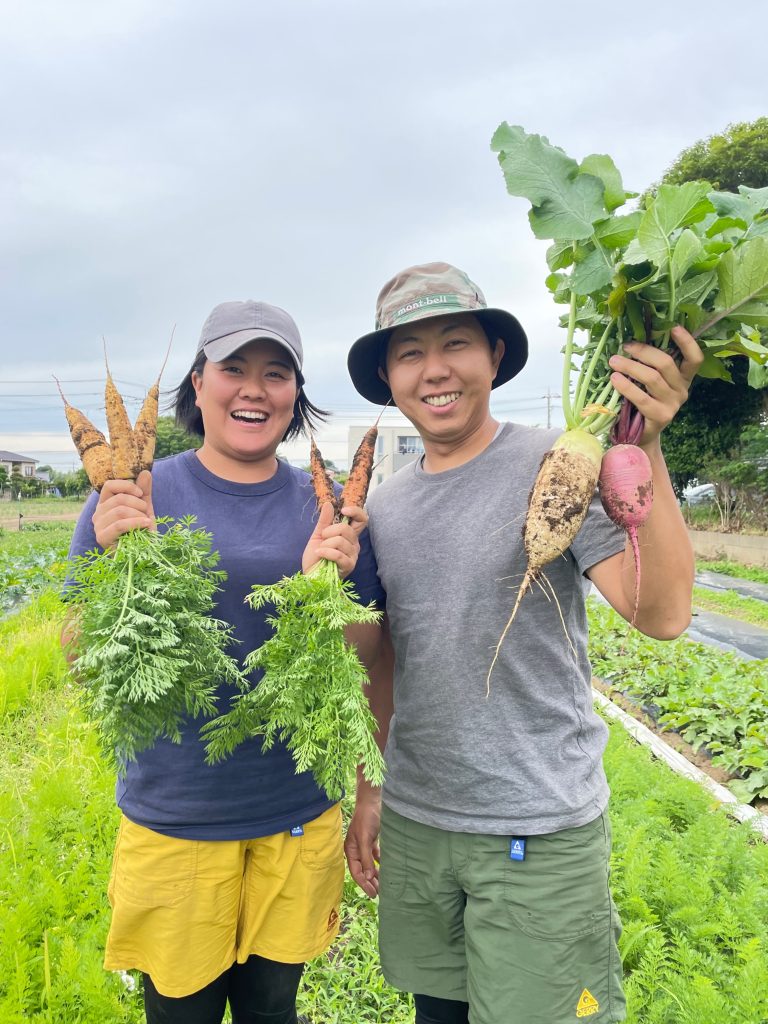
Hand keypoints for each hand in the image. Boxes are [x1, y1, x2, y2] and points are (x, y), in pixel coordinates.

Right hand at [92, 470, 155, 548]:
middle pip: (118, 499)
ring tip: (147, 521)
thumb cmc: (140, 532)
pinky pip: (119, 524)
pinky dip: (136, 522)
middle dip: (138, 504)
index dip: (127, 486)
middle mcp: (98, 514)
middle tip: (146, 513)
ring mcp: (98, 526)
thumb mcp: (144, 508)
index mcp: (105, 504)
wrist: (142, 554)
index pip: (109, 486)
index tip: (141, 494)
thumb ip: (143, 491)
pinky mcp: (102, 537)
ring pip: (119, 511)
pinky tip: (146, 524)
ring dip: (139, 514)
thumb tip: (145, 472)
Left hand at [301, 502, 367, 577]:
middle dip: (329, 531)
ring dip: (325, 545)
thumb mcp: (318, 535)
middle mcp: (354, 544)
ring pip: (340, 541)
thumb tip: (329, 504)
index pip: (362, 519)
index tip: (343, 511)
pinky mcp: (349, 566)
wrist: (311, 575)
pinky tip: (319, 554)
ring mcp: (353, 555)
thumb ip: (324, 520)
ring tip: (320, 551)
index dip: (356, 512)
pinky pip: (338, 554)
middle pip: (346, 528)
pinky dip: (325, 552)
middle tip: (322, 539)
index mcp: (349, 535)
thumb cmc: (316, 556)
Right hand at [344, 792, 381, 897]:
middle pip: (363, 870)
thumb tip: (368, 877)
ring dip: (376, 874)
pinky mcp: (372, 841)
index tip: (373, 894)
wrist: (372, 801)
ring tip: (384, 885)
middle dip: (370, 882)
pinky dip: (380, 863)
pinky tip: (387, 870)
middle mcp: (356, 850)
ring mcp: (364, 846)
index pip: (356, 872)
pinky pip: (375, 856)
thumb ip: (366, 858)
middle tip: (380, 894)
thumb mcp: (365, 839)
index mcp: (351, 850)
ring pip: (370, 865)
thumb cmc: (366, 818)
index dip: (364, 884)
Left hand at [607, 325, 703, 447]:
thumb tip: (631, 340)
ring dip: (631, 366)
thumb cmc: (642, 402)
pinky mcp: (661, 417)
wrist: (639, 435)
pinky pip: (642, 398)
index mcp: (684, 377)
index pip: (694, 358)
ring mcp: (673, 405)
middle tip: (624, 346)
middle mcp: (682, 390)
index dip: (687, 342)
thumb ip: (649, 365)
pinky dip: (626, 386)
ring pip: (652, 378)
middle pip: (666, 364)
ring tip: (613, 361)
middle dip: (644, 351)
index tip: (674, 327)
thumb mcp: (650, 382)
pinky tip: (615, 379)